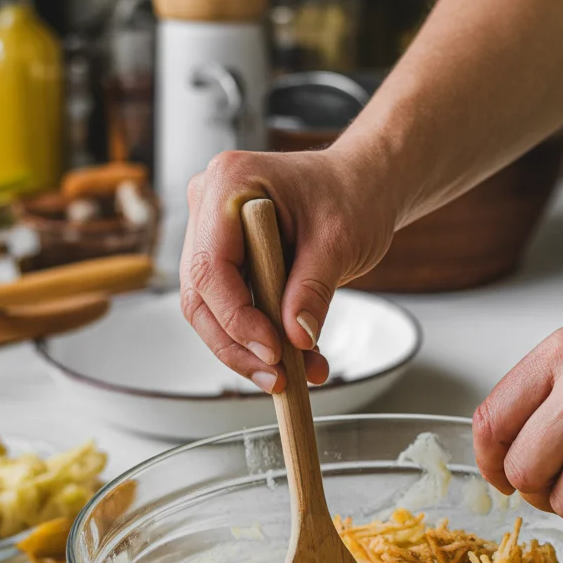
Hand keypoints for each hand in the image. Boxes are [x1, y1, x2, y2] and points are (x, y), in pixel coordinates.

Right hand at [180, 146, 397, 393]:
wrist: (362, 186)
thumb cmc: (352, 195)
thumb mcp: (341, 240)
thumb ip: (314, 288)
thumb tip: (296, 338)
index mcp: (228, 182)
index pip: (211, 266)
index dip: (236, 317)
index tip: (272, 352)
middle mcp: (208, 205)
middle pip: (201, 294)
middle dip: (236, 345)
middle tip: (278, 379)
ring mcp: (213, 233)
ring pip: (211, 309)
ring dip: (249, 350)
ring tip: (294, 377)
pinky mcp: (227, 259)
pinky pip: (232, 308)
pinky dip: (262, 339)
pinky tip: (298, 361)